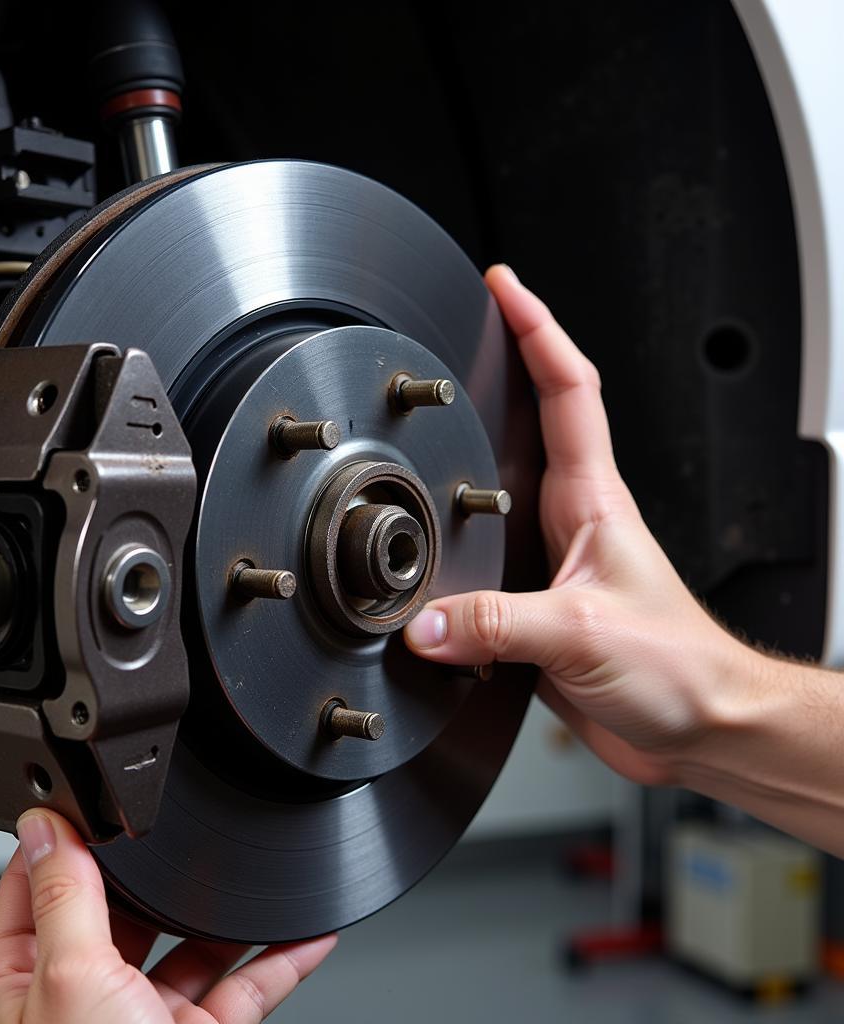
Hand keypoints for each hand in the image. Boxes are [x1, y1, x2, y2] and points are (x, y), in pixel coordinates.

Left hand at [0, 809, 335, 1023]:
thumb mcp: (70, 980)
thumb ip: (64, 897)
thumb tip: (44, 824)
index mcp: (25, 981)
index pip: (36, 886)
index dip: (65, 836)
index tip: (96, 794)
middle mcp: (81, 997)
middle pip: (123, 909)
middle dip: (157, 871)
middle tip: (187, 824)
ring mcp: (141, 1020)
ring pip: (188, 945)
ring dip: (225, 911)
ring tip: (250, 870)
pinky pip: (244, 987)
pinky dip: (279, 957)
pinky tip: (306, 931)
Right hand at [404, 265, 756, 784]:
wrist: (700, 728)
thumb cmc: (679, 668)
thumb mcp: (582, 634)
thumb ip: (495, 626)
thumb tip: (423, 624)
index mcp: (593, 500)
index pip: (566, 389)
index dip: (535, 329)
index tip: (501, 287)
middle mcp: (570, 520)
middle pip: (531, 421)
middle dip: (499, 366)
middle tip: (459, 329)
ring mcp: (551, 562)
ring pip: (499, 491)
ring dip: (468, 451)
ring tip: (431, 418)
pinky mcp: (535, 609)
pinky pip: (482, 562)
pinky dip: (451, 545)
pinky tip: (429, 546)